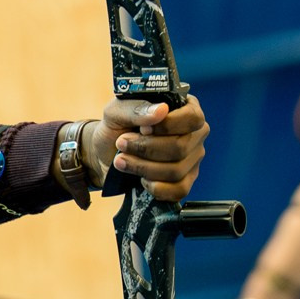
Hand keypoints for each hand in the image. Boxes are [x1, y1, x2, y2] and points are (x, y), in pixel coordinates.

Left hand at [84, 91, 209, 202]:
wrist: (105, 152)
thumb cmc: (116, 127)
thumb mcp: (117, 111)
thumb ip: (137, 108)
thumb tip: (161, 111)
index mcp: (185, 108)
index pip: (192, 117)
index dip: (168, 126)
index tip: (143, 129)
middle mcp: (194, 134)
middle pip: (181, 147)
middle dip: (146, 148)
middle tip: (122, 143)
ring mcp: (192, 159)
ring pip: (177, 170)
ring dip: (144, 167)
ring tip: (122, 160)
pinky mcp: (185, 181)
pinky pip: (179, 190)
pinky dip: (155, 187)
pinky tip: (140, 179)